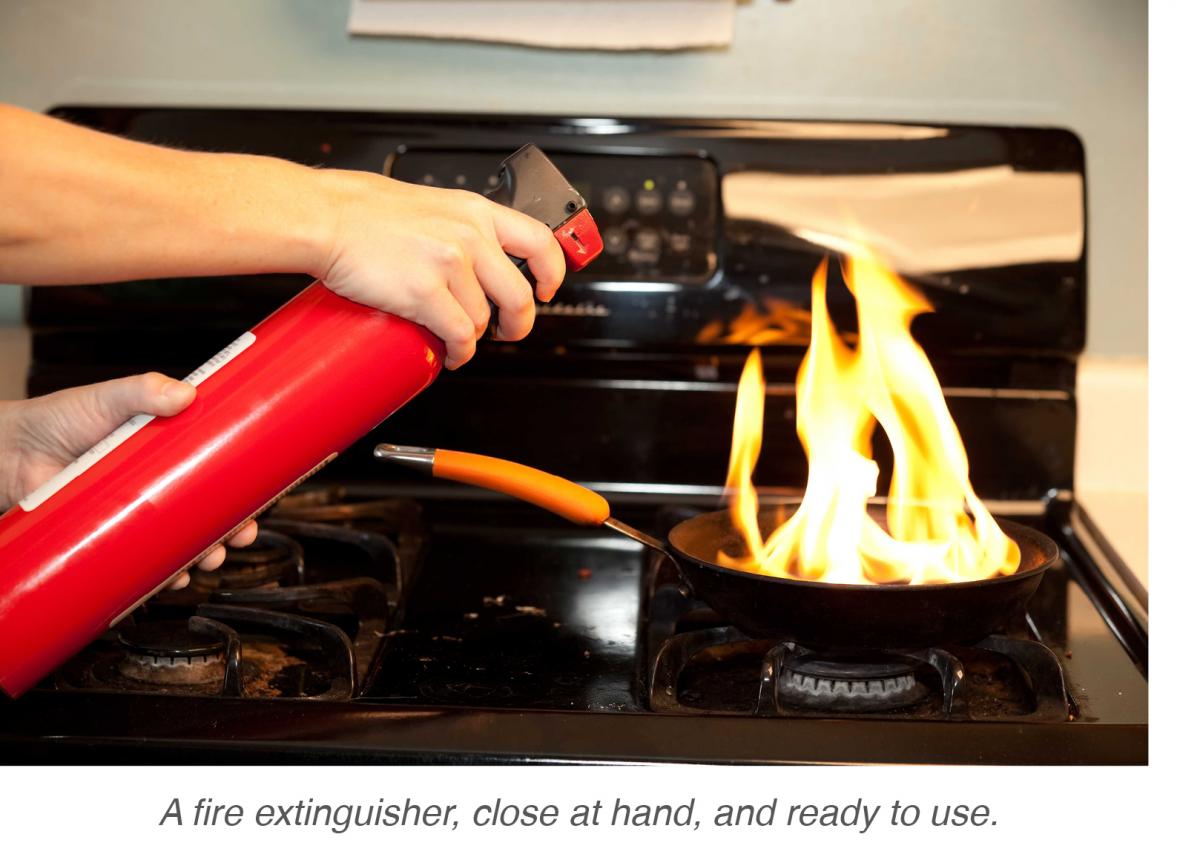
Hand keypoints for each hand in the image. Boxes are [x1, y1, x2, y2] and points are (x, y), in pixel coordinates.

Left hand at [0, 372, 256, 585]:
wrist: (6, 451)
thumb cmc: (56, 420)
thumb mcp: (105, 399)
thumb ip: (142, 390)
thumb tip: (186, 393)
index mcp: (168, 452)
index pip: (216, 473)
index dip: (241, 491)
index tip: (262, 499)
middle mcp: (156, 488)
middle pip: (207, 516)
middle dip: (230, 532)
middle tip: (240, 536)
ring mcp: (134, 516)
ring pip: (179, 545)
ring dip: (201, 558)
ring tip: (208, 560)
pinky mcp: (108, 540)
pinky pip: (141, 566)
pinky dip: (160, 578)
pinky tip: (170, 580)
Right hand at [315, 171, 566, 368]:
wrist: (325, 217)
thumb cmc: (362, 209)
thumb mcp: (430, 204)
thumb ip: (458, 226)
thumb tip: (475, 254)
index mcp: (474, 212)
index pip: (538, 241)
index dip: (551, 272)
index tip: (546, 289)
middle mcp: (469, 236)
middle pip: (518, 295)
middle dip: (517, 324)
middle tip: (508, 332)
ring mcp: (449, 265)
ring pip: (483, 320)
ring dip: (473, 339)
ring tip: (458, 340)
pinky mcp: (425, 292)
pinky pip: (459, 335)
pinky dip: (458, 352)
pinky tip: (450, 352)